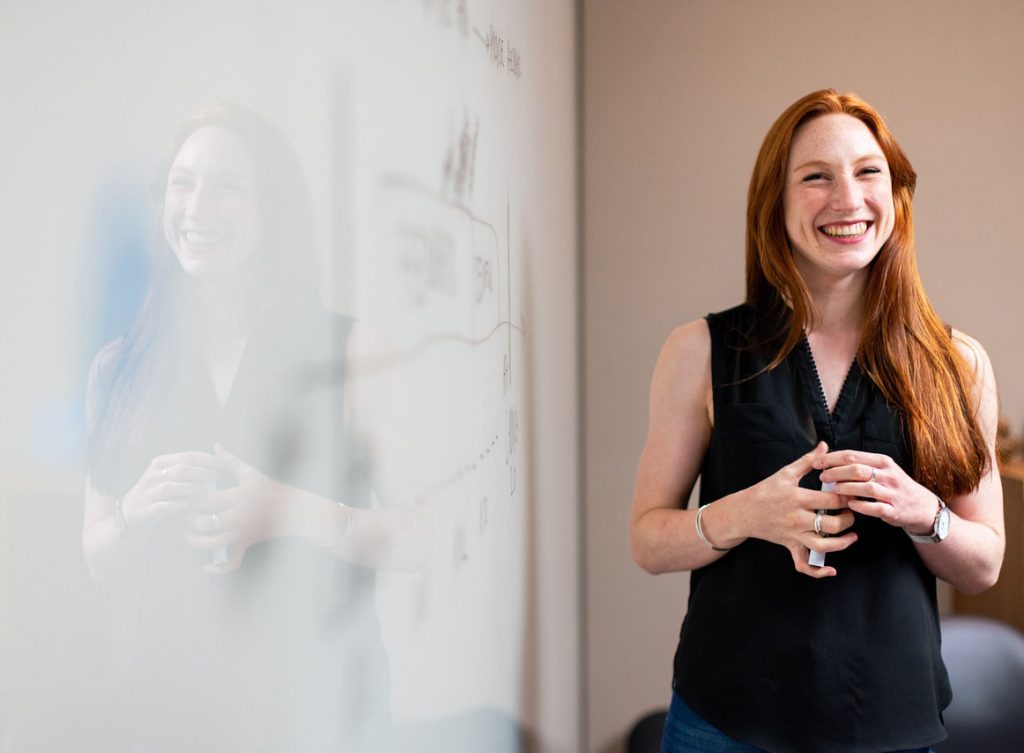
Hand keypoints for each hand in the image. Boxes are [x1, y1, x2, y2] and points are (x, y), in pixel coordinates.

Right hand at [122, 451, 221, 532]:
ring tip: (204, 490)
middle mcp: (153, 476)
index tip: (222, 464)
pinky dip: (178, 505)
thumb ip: (186, 466)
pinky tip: (190, 504)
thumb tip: (218, 457)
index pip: (187, 456)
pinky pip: (164, 507)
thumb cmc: (157, 491)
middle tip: (215, 477)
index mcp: (160, 463)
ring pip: (171, 487)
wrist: (130, 513)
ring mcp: (148, 493)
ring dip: (190, 488)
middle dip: (201, 473)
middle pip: (181, 470)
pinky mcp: (147, 511)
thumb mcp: (166, 474)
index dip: (207, 459)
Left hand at [185, 444, 284, 573]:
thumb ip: (230, 461)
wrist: (294, 510)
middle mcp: (236, 517)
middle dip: (191, 520)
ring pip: (211, 543)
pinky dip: (218, 568)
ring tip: (190, 535)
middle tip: (186, 515)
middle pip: (203, 522)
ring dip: (197, 541)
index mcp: (235, 497)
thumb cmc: (271, 489)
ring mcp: (240, 533)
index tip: (187, 496)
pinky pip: (231, 562)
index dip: (191, 499)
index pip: (204, 500)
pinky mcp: (246, 544)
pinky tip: (206, 566)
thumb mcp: (251, 473)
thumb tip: (216, 446)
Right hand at [745, 442, 856, 576]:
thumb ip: (808, 460)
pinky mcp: (790, 546)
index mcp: (798, 498)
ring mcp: (794, 535)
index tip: (854, 493)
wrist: (743, 512)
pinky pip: (804, 564)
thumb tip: (824, 446)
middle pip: (833, 524)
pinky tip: (832, 570)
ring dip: (842, 543)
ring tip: (852, 535)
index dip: (848, 497)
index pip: (832, 500)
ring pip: (824, 546)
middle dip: (848, 519)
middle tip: (852, 512)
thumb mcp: (785, 473)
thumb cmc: (765, 491)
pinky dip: (818, 571)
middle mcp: (797, 519)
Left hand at [814, 449, 938, 534]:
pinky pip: (876, 507)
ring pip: (866, 487)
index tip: (816, 462)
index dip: (832, 458)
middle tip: (822, 476)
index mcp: (882, 462)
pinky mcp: (894, 510)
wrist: (922, 506)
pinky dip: (861, 506)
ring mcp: (892, 493)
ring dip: (846, 488)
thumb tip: (830, 460)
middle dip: (836, 472)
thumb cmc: (894, 486)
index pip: (852, 456)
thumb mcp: (882, 469)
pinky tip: (850, 504)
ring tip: (832, 490)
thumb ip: (860, 464)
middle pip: (857, 469)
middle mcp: (888, 475)